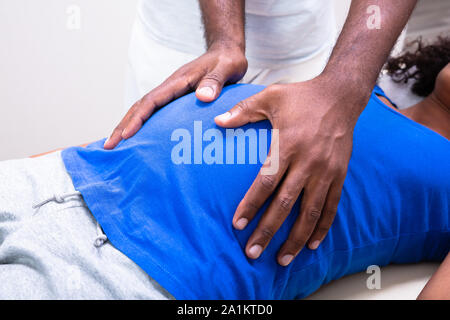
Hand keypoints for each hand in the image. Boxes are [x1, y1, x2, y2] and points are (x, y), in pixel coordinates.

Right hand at [103, 45, 247, 148]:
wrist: (226, 54)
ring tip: (114, 146)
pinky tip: (138, 140)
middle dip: (123, 126)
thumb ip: (215, 81)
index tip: (126, 134)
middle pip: (140, 107)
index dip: (138, 118)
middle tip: (108, 146)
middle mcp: (170, 88)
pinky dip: (142, 126)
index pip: (152, 101)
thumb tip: (202, 97)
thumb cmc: (227, 62)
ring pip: (144, 111)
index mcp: (178, 82)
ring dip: (128, 127)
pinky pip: (154, 114)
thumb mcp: (226, 69)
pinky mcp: (175, 101)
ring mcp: (170, 94)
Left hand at [215, 76, 367, 265]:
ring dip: (296, 238)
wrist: (341, 95)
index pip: (265, 182)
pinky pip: (332, 205)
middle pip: (285, 204)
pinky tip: (313, 244)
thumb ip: (243, 110)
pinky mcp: (340, 174)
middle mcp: (308, 162)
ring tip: (282, 259)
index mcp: (288, 144)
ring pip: (310, 212)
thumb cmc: (302, 96)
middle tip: (253, 252)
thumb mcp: (270, 97)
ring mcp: (326, 171)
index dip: (251, 205)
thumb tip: (217, 121)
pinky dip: (323, 226)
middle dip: (268, 230)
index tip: (237, 225)